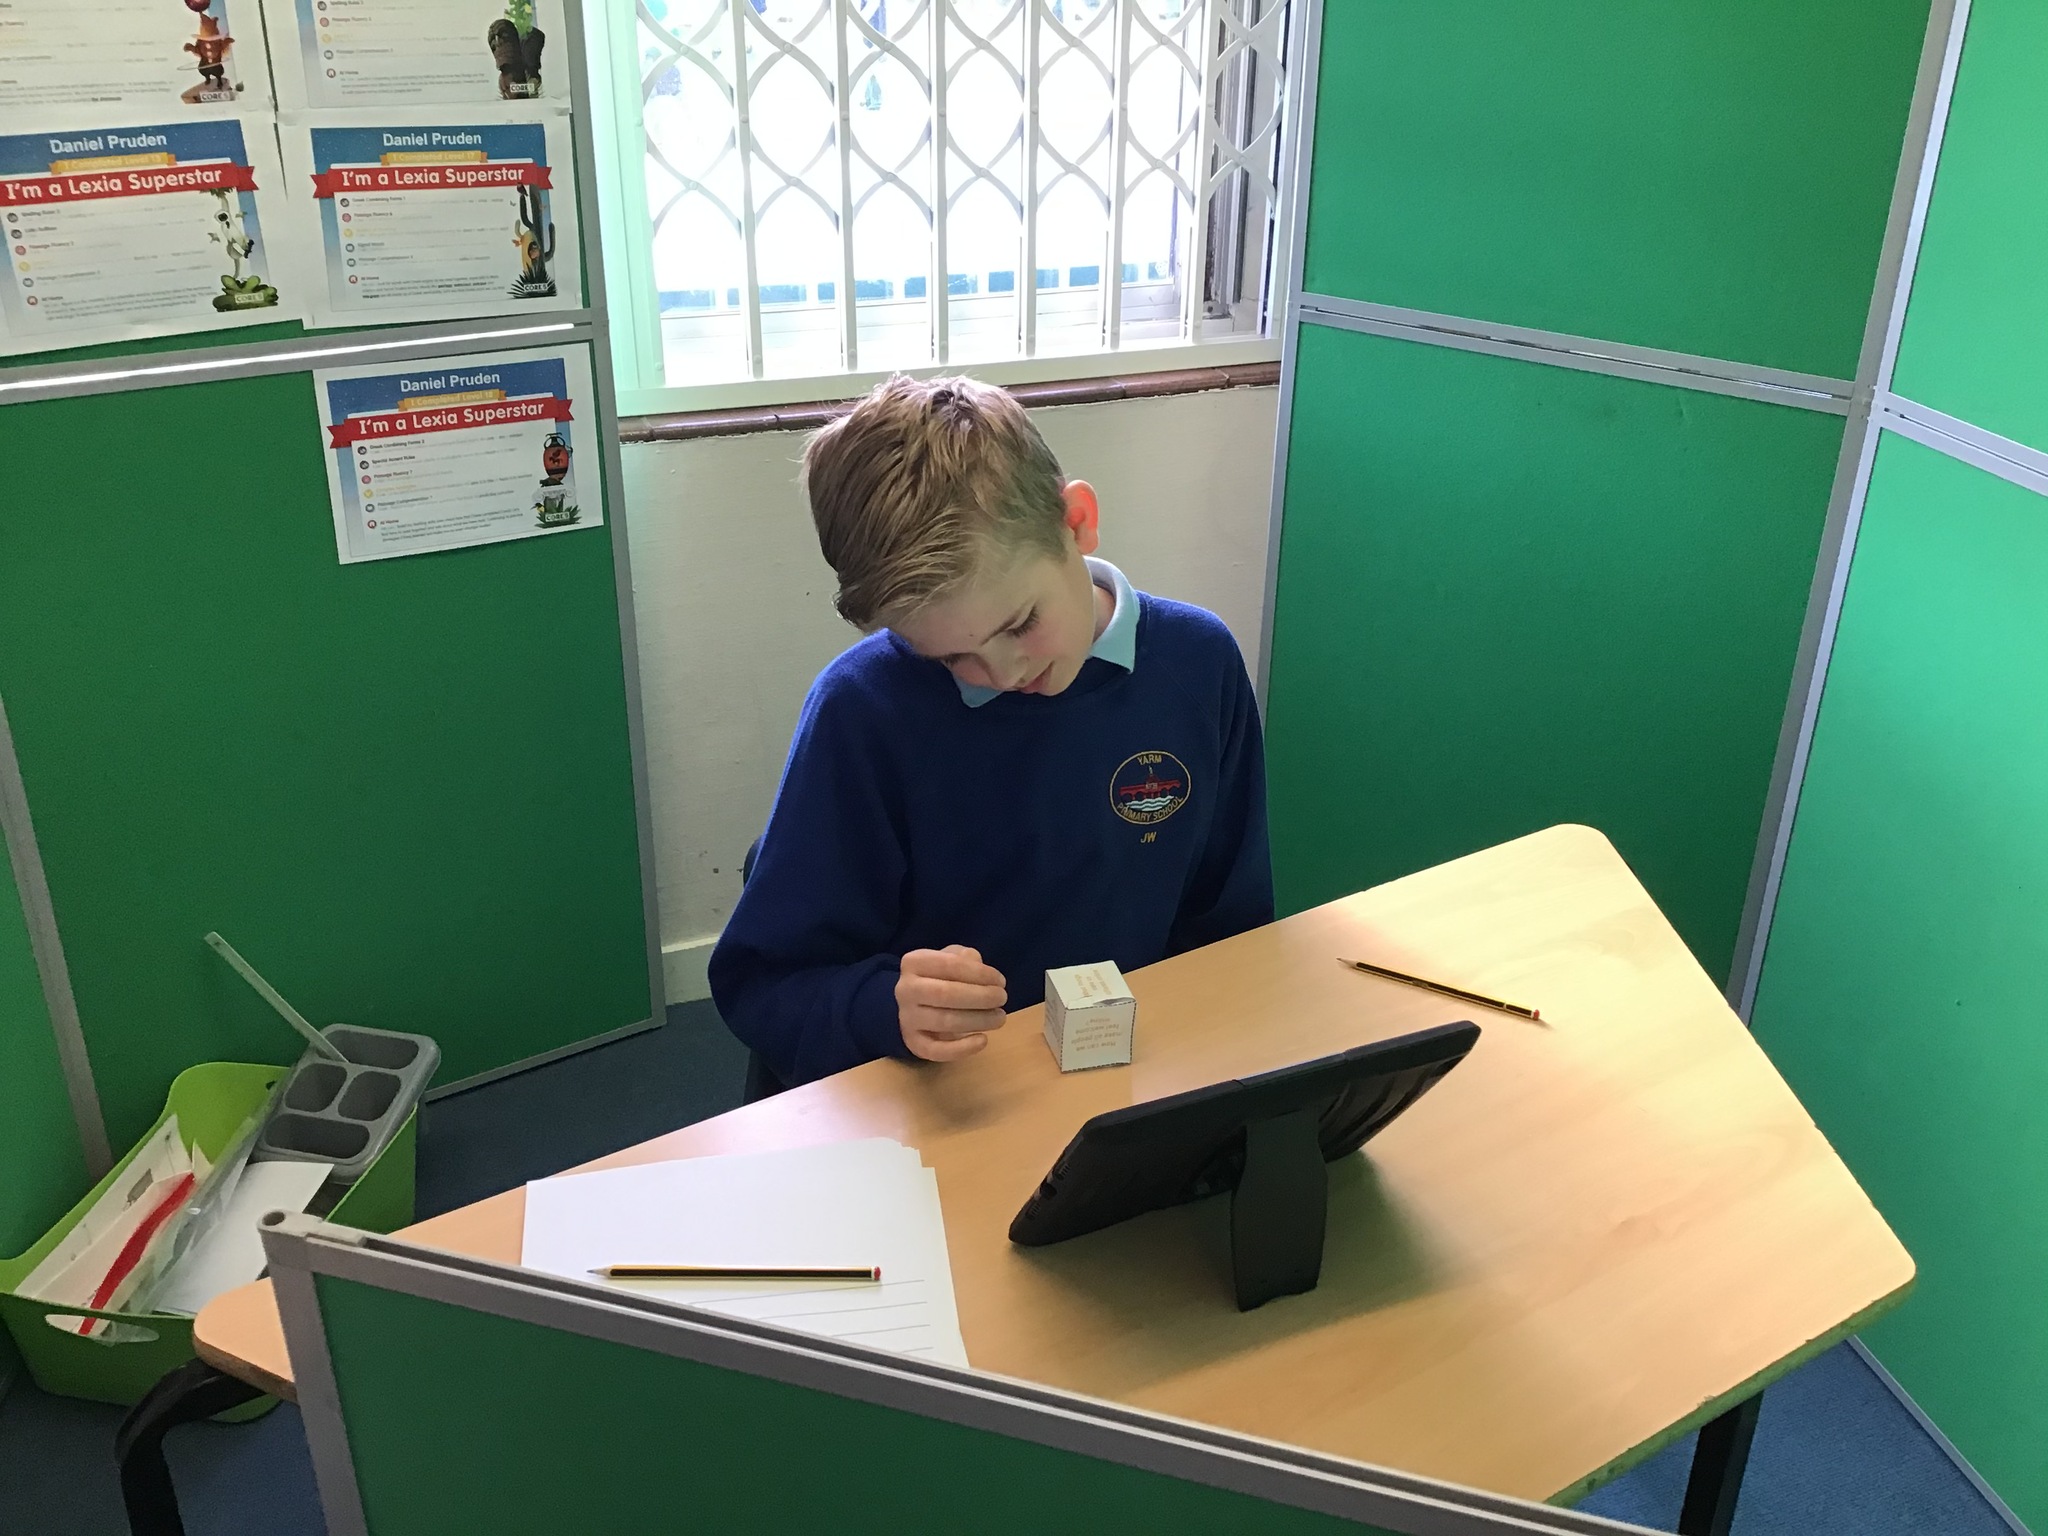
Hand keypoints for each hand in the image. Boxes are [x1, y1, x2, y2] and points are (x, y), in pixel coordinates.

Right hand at [897, 945, 1007, 1061]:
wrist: (914, 1005)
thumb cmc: (940, 978)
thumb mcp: (951, 959)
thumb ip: (965, 958)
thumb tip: (980, 969)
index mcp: (914, 962)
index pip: (949, 965)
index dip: (979, 974)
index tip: (1001, 981)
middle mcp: (906, 990)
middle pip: (946, 994)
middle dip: (981, 997)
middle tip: (1002, 998)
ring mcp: (907, 1018)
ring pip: (945, 1022)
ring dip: (979, 1020)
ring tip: (999, 1017)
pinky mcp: (913, 1043)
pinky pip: (936, 1050)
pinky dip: (962, 1049)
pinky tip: (983, 1040)